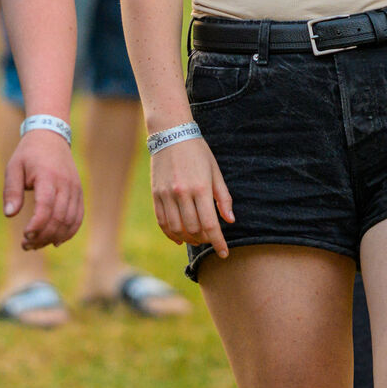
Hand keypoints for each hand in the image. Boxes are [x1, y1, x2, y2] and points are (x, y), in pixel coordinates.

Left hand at [3, 129, 83, 250]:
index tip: (24, 236)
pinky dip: (69, 232)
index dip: (37, 226)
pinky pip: (78, 216)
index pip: (46, 207)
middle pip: (59, 218)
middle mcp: (65, 183)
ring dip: (54, 237)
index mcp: (48, 176)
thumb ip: (12, 191)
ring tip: (37, 244)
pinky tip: (55, 241)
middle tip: (26, 245)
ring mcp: (75, 188)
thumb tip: (9, 215)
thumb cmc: (28, 154)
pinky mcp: (79, 192)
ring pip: (70, 220)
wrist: (51, 137)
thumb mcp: (13, 168)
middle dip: (43, 236)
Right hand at [151, 137, 234, 258]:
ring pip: (176, 229)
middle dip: (204, 239)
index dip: (218, 242)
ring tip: (196, 237)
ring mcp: (167, 195)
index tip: (224, 253)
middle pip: (193, 229)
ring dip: (188, 238)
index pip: (210, 224)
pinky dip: (171, 234)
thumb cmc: (198, 152)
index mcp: (201, 187)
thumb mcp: (215, 171)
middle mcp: (182, 193)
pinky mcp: (156, 195)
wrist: (171, 134)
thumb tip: (230, 220)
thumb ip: (223, 197)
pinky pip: (162, 222)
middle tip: (209, 239)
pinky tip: (179, 237)